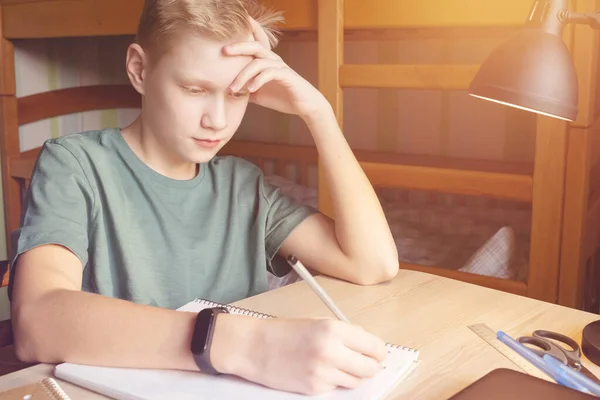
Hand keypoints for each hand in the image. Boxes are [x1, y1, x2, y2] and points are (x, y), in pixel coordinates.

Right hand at [219, 317, 387, 395]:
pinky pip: (335, 388)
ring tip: (335, 365)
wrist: (254, 347)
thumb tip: (366, 342)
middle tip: (362, 362)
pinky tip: (318, 371)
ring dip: (351, 375)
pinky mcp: (314, 389)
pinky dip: (332, 382)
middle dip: (369, 366)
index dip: (377, 351)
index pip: (374, 347)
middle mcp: (331, 351)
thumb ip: (344, 332)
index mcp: (334, 330)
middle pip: (370, 368)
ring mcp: (323, 373)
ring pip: (355, 382)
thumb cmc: (283, 332)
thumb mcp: (316, 322)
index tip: (375, 353)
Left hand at [223, 18, 329, 118]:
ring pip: (258, 63)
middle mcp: (273, 59)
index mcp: (266, 60)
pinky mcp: (286, 75)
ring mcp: (280, 66)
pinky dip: (258, 81)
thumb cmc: (281, 97)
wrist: (303, 106)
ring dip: (243, 76)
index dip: (247, 30)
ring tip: (233, 89)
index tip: (233, 26)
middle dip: (239, 46)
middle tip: (224, 50)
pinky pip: (269, 73)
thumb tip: (225, 91)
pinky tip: (251, 90)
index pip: (255, 41)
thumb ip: (244, 88)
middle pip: (254, 46)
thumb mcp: (258, 93)